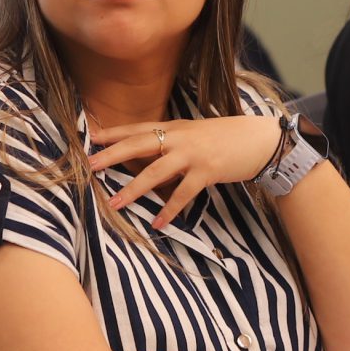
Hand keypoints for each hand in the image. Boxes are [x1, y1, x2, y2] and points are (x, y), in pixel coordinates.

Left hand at [88, 116, 278, 231]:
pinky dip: (169, 210)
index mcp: (175, 127)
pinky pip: (183, 193)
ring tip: (114, 203)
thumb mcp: (195, 135)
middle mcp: (179, 138)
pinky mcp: (207, 171)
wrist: (259, 139)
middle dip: (112, 155)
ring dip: (133, 189)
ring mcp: (193, 154)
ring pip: (155, 172)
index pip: (138, 129)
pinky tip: (158, 223)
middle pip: (139, 145)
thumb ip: (172, 145)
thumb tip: (149, 162)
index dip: (114, 133)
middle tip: (90, 166)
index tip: (91, 138)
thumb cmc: (226, 138)